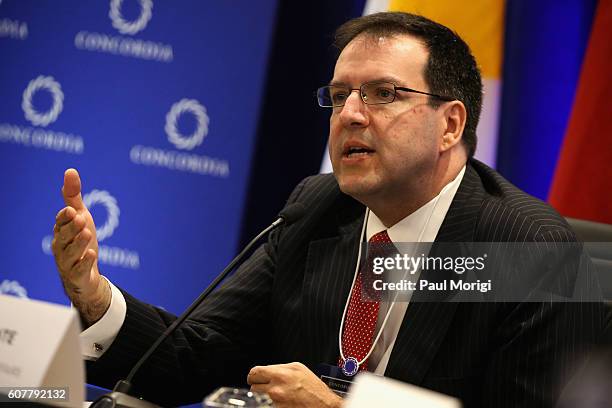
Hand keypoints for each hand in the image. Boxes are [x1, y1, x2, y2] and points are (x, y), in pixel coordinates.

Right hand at [51, 168, 109, 324]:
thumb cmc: (81, 241)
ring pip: (70, 254)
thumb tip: (70, 171)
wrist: (87, 275)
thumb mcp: (80, 217)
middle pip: (63, 237)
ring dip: (78, 244)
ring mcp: (67, 263)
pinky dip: (85, 263)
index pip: (61, 223)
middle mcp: (61, 247)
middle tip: (80, 219)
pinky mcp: (77, 277)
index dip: (65, 217)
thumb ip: (73, 197)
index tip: (72, 210)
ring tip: (87, 233)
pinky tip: (92, 254)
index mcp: (61, 231)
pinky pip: (79, 271)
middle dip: (71, 228)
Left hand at [247, 362, 342, 407]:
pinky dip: (276, 403)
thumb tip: (269, 371)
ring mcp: (278, 396)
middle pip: (253, 381)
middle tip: (257, 385)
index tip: (254, 377)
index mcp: (284, 370)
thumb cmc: (315, 390)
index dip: (254, 375)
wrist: (325, 406)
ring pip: (261, 394)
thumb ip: (282, 369)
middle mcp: (279, 382)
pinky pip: (271, 404)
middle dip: (254, 383)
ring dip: (267, 394)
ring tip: (281, 394)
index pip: (257, 370)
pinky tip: (286, 401)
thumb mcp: (300, 370)